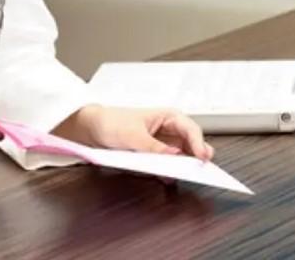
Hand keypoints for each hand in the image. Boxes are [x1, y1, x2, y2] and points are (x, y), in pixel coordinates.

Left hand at [57, 105, 213, 161]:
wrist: (92, 129)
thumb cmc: (112, 122)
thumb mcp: (133, 135)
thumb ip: (154, 147)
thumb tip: (174, 155)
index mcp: (168, 117)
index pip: (190, 129)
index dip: (198, 143)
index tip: (202, 157)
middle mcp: (169, 130)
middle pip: (190, 144)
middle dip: (196, 156)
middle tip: (202, 170)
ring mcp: (163, 144)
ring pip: (181, 156)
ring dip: (184, 166)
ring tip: (187, 175)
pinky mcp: (154, 156)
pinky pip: (168, 166)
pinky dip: (170, 173)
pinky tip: (170, 178)